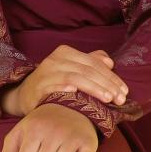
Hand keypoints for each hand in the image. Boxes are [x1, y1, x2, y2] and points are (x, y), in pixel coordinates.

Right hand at [1, 46, 128, 117]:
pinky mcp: (38, 86)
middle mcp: (56, 59)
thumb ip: (91, 63)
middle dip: (107, 84)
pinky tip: (76, 93)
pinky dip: (65, 87)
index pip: (94, 63)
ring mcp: (46, 71)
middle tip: (120, 99)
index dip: (111, 77)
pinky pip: (54, 85)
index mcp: (67, 52)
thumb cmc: (53, 83)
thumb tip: (109, 61)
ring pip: (75, 77)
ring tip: (108, 99)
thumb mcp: (72, 70)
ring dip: (94, 88)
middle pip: (88, 70)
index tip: (125, 92)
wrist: (26, 95)